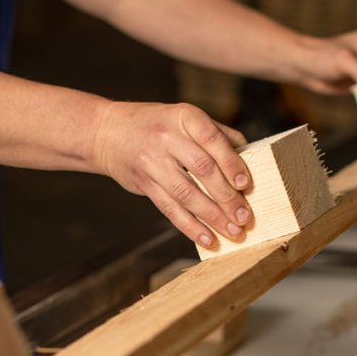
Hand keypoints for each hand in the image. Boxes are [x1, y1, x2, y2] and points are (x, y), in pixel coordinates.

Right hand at [93, 102, 252, 248]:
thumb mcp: (183, 118)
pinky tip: (207, 238)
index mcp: (184, 116)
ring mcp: (152, 162)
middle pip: (202, 170)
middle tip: (244, 216)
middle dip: (226, 196)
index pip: (212, 139)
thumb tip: (249, 154)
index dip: (231, 163)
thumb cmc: (155, 125)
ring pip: (187, 194)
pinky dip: (190, 226)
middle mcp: (167, 138)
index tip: (246, 184)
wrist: (107, 132)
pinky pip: (170, 209)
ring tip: (232, 231)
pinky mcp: (144, 184)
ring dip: (212, 216)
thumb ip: (215, 133)